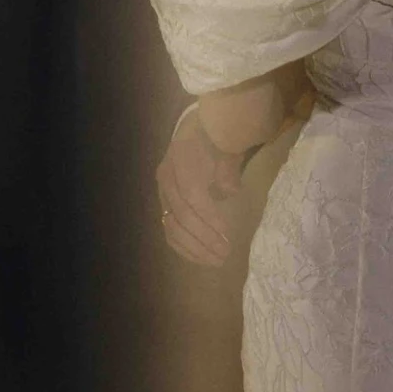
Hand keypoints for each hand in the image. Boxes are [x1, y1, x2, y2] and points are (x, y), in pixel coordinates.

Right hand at [156, 104, 242, 266]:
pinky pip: (170, 233)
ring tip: (217, 260)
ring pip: (172, 228)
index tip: (226, 232)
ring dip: (195, 248)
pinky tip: (201, 257)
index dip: (207, 216)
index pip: (191, 194)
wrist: (199, 131)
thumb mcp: (227, 147)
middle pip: (181, 215)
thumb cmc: (216, 141)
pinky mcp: (165, 207)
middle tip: (225, 252)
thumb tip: (229, 191)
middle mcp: (166, 179)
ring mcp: (163, 194)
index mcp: (180, 160)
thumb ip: (227, 168)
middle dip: (204, 237)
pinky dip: (185, 248)